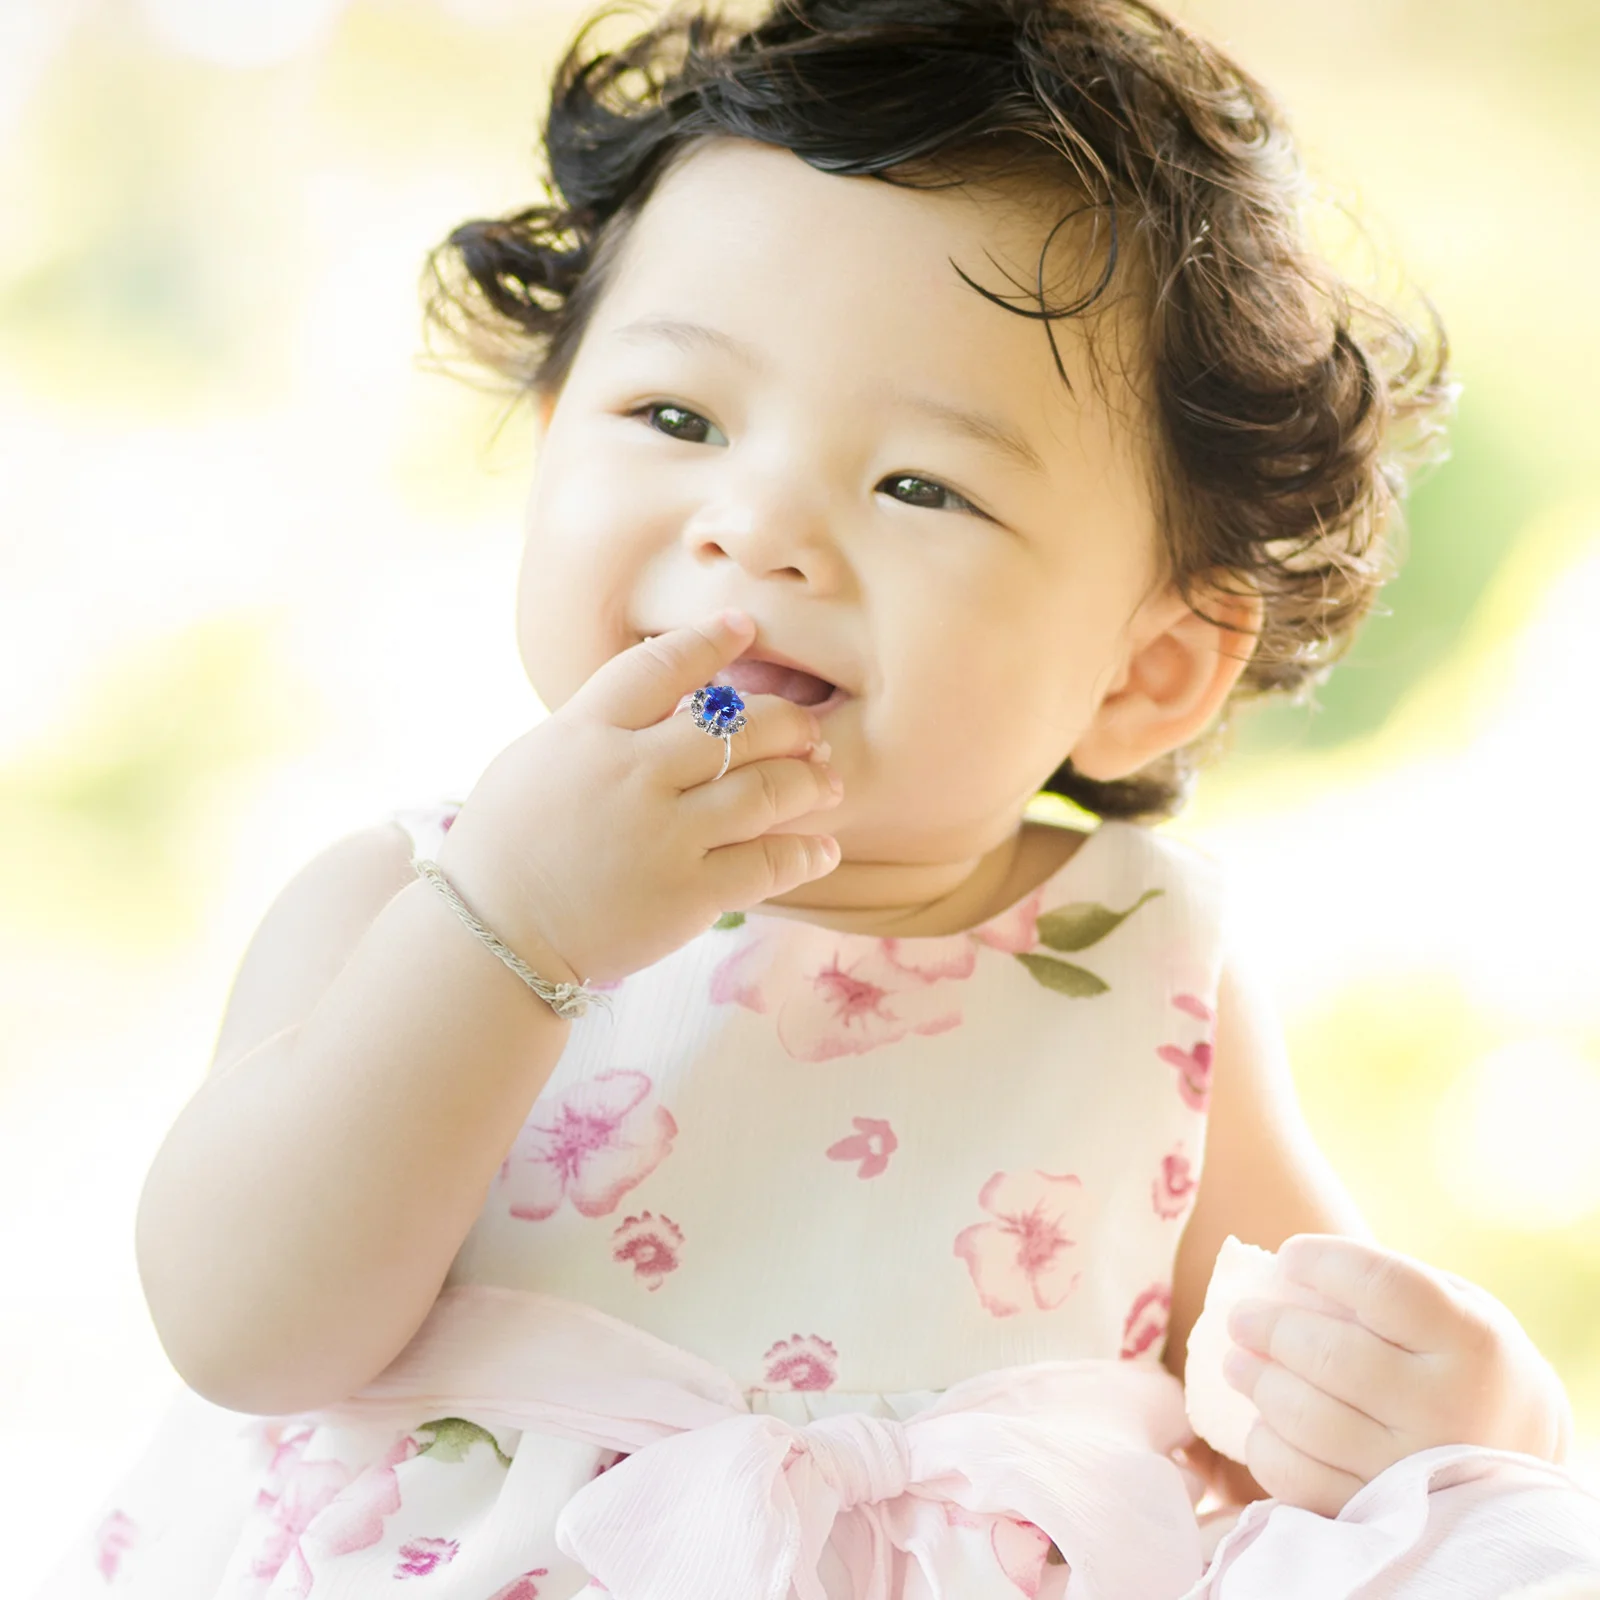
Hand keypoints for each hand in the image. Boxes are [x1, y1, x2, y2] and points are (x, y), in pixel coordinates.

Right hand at [434, 611, 843, 985]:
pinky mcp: (688, 895)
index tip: (745, 628)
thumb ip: (601, 725)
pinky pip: (768, 863)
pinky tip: (822, 849)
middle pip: (736, 725)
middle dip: (786, 721)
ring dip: (808, 781)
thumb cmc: (509, 847)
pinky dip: (805, 853)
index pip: (662, 666)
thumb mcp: (538, 761)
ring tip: (825, 782)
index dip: (711, 641)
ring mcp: (664, 835)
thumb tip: (669, 697)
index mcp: (586, 733)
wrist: (494, 938)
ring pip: (766, 789)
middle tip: (806, 730)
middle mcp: (632, 774)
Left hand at [1222, 1233, 1573, 1517]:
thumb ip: (1380, 1288)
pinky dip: (1267, 1445)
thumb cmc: (1461, 1363)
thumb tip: (1280, 1278)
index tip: (1289, 1257)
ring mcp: (1415, 1471)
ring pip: (1308, 1420)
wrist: (1520, 1461)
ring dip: (1258, 1383)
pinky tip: (1262, 1422)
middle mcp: (1448, 1408)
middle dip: (1269, 1328)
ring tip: (1237, 1362)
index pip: (1378, 1285)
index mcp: (1470, 1341)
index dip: (1320, 1263)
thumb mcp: (1452, 1310)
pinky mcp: (1382, 1515)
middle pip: (1330, 1356)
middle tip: (1241, 1319)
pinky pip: (1301, 1480)